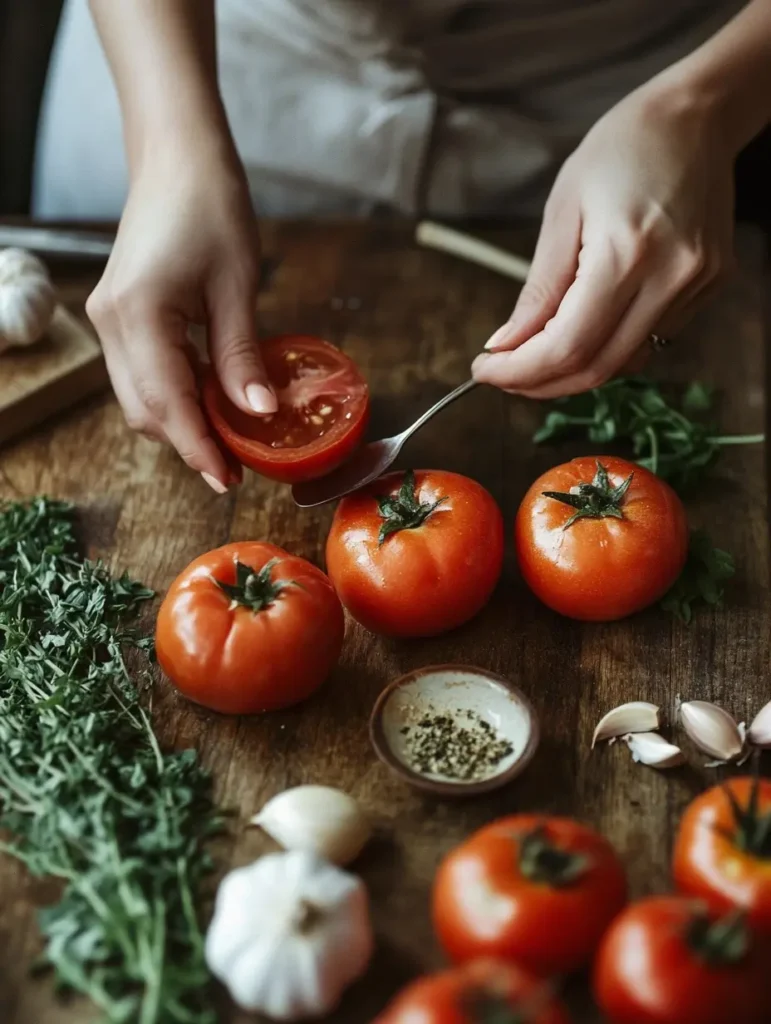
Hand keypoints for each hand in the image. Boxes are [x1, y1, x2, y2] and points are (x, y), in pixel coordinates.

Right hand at [87, 147, 275, 492]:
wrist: (177, 158)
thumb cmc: (211, 206)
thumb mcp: (237, 286)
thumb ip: (241, 356)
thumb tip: (258, 414)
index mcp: (137, 314)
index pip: (165, 402)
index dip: (198, 447)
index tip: (227, 480)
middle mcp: (110, 324)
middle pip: (144, 409)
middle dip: (189, 442)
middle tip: (238, 466)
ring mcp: (108, 320)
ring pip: (140, 396)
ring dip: (182, 421)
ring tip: (232, 437)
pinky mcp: (119, 316)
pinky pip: (142, 373)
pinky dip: (176, 393)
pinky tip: (213, 397)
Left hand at [472, 79, 736, 398]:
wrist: (695, 118)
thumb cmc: (621, 149)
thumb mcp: (562, 211)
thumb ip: (538, 290)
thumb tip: (506, 347)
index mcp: (627, 252)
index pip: (567, 346)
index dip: (520, 371)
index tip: (483, 370)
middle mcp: (670, 278)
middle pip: (597, 368)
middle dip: (541, 382)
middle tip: (503, 375)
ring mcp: (697, 287)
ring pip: (624, 363)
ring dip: (572, 372)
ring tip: (534, 355)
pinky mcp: (710, 289)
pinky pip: (649, 341)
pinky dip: (607, 349)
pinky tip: (582, 331)